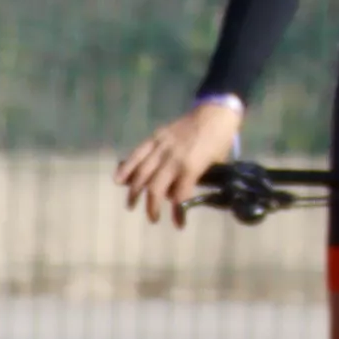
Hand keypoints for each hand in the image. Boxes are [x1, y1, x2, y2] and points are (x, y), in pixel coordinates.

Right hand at [118, 101, 241, 224]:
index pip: (179, 196)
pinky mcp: (155, 138)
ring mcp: (161, 147)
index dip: (178, 214)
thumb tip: (178, 193)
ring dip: (134, 192)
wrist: (216, 113)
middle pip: (155, 188)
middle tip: (152, 218)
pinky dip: (126, 168)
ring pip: (142, 173)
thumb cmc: (220, 141)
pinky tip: (118, 180)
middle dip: (151, 207)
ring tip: (131, 204)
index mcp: (191, 167)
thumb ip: (195, 179)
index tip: (178, 225)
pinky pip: (137, 154)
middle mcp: (173, 159)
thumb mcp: (214, 164)